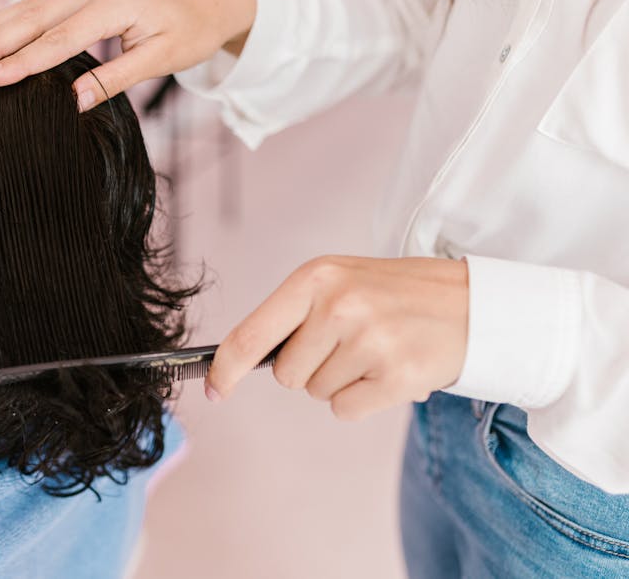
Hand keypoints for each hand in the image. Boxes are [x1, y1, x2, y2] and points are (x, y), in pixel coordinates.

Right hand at [0, 0, 256, 111]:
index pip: (59, 40)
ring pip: (33, 6)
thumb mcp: (162, 60)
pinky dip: (11, 15)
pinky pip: (42, 1)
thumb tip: (70, 104)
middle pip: (35, 17)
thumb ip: (114, 79)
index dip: (21, 62)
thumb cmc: (192, 31)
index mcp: (118, 2)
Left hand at [207, 256, 468, 420]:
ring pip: (318, 393)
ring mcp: (369, 340)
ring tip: (377, 351)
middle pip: (286, 375)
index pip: (251, 335)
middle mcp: (338, 306)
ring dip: (342, 382)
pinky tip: (388, 372)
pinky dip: (364, 401)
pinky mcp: (396, 376)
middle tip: (351, 343)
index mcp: (316, 278)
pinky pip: (346, 410)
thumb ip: (294, 315)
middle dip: (312, 368)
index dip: (224, 369)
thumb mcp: (340, 283)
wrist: (475, 304)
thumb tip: (240, 362)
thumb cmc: (397, 295)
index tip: (213, 391)